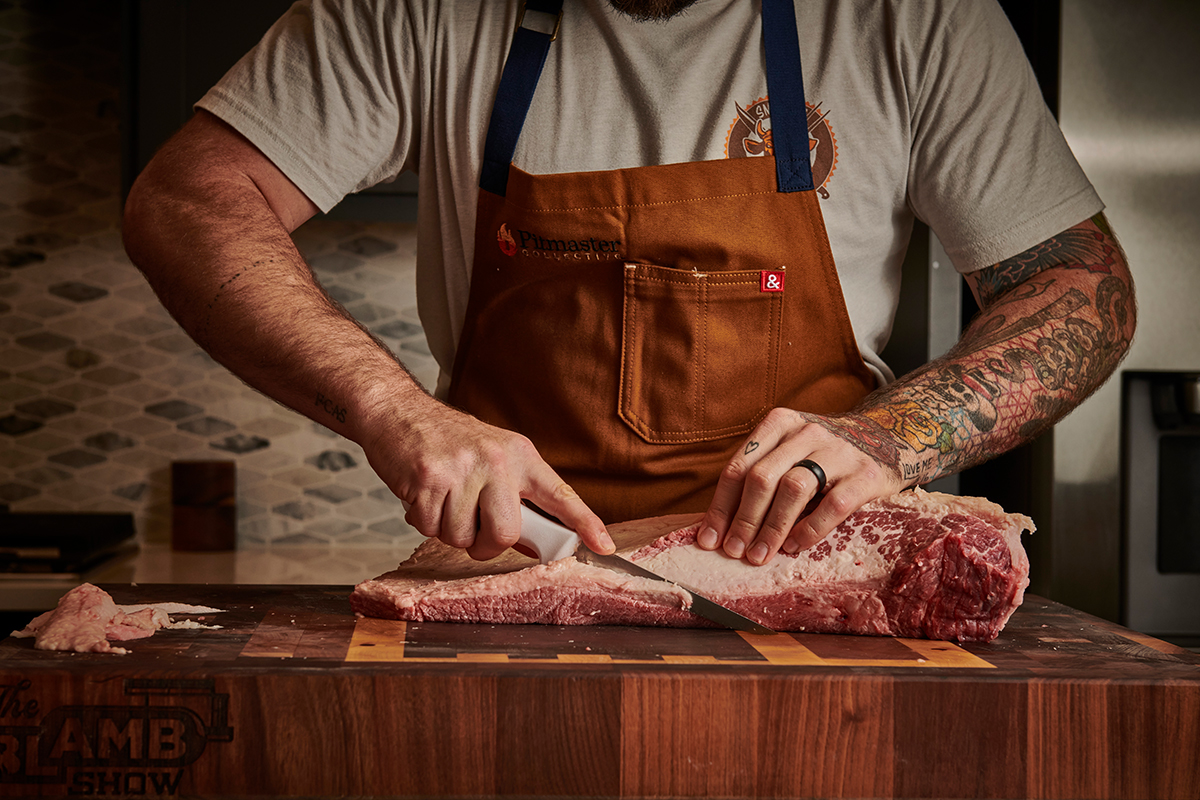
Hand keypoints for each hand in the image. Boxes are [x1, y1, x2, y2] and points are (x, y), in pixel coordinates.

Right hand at [362, 399, 613, 560]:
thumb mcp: (492, 455)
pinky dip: (422, 520)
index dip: (585, 522)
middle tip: (472, 530)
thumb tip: (531, 541)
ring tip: (441, 498)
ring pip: (461, 537)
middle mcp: (496, 460)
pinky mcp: (428, 478)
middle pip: (505, 533)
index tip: (605, 546)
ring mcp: (461, 469)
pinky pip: (429, 528)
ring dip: (447, 530)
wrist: (397, 410)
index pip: (559, 493)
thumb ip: (512, 492)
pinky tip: (421, 493)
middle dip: (485, 546)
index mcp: (520, 455)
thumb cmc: (446, 442)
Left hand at [697, 408, 907, 565]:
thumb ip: (759, 477)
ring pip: (793, 489)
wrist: (887, 441)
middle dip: (743, 520)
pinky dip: (809, 529)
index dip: (721, 506)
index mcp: (780, 424)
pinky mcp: (866, 474)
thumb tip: (718, 526)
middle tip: (733, 551)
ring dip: (772, 527)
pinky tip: (794, 546)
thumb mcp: (790, 452)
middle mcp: (806, 432)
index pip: (739, 466)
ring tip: (760, 554)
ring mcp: (838, 451)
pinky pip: (832, 504)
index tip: (709, 538)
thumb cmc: (824, 457)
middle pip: (762, 477)